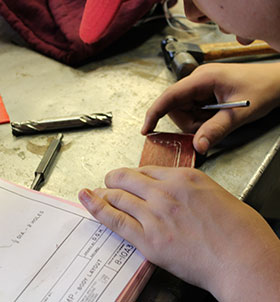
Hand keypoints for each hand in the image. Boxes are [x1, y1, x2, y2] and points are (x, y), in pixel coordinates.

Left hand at [79, 166, 279, 300]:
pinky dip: (97, 207)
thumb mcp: (214, 194)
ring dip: (105, 192)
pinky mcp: (149, 239)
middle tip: (110, 181)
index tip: (130, 177)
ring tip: (97, 192)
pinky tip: (86, 198)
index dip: (135, 174)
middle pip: (128, 178)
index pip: (147, 170)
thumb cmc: (239, 229)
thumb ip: (188, 190)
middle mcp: (166, 191)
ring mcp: (155, 214)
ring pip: (118, 195)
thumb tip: (176, 192)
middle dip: (115, 178)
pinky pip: (115, 219)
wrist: (243, 257)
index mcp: (184, 178)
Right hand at [141, 63, 279, 153]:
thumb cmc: (261, 89)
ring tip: (217, 119)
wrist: (276, 83)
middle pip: (176, 108)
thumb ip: (216, 130)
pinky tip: (216, 117)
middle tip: (209, 126)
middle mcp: (197, 82)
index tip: (146, 129)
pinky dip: (202, 121)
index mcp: (202, 79)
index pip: (169, 96)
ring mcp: (200, 88)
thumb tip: (197, 147)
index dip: (155, 113)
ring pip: (184, 113)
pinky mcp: (203, 94)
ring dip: (197, 123)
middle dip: (189, 123)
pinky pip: (193, 112)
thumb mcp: (238, 114)